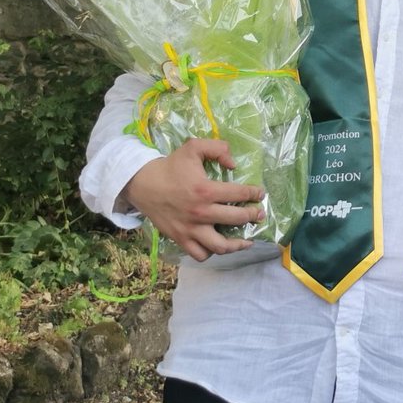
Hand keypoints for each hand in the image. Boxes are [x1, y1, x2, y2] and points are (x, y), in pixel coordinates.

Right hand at [123, 138, 265, 261]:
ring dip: (237, 244)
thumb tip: (234, 164)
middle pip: (236, 219)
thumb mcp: (193, 147)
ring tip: (247, 241)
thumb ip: (217, 148)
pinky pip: (200, 254)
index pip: (239, 194)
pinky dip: (211, 253)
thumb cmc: (170, 167)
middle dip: (253, 216)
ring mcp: (190, 229)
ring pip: (220, 246)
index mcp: (206, 190)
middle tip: (259, 214)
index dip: (254, 194)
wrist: (142, 184)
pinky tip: (218, 246)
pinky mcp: (180, 239)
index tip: (260, 194)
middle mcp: (201, 213)